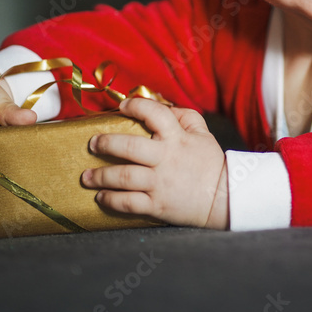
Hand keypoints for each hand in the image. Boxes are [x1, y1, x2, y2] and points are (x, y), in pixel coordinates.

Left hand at [82, 98, 228, 228]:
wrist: (225, 198)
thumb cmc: (212, 165)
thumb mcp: (203, 134)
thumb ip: (185, 116)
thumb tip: (163, 106)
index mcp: (177, 138)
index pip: (154, 114)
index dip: (135, 106)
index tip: (122, 106)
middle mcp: (165, 159)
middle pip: (128, 147)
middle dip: (105, 144)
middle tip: (93, 144)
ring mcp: (160, 183)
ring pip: (122, 177)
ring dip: (100, 176)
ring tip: (87, 176)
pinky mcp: (157, 205)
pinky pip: (128, 203)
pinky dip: (111, 200)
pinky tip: (101, 197)